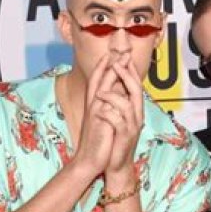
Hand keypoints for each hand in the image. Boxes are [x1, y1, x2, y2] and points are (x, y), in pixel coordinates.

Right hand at [73, 56, 117, 177]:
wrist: (89, 160)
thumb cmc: (97, 142)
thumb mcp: (103, 122)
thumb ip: (107, 107)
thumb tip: (115, 96)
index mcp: (95, 105)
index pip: (100, 81)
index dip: (106, 67)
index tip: (116, 54)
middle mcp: (93, 105)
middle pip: (100, 79)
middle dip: (111, 64)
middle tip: (121, 51)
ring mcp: (95, 113)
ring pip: (102, 88)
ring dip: (111, 74)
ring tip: (120, 61)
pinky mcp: (99, 122)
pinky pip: (106, 105)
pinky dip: (113, 95)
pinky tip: (121, 86)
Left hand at [97, 55, 143, 178]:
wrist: (116, 164)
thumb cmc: (114, 140)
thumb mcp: (116, 117)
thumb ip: (118, 102)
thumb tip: (114, 83)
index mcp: (134, 110)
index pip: (135, 85)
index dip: (129, 69)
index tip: (121, 55)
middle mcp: (137, 116)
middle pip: (136, 90)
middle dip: (125, 75)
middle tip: (115, 64)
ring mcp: (132, 127)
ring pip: (127, 105)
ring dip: (112, 96)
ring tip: (99, 94)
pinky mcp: (125, 137)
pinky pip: (118, 122)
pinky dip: (108, 115)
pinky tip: (98, 112)